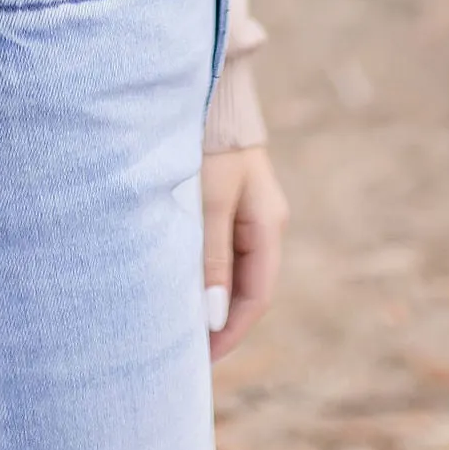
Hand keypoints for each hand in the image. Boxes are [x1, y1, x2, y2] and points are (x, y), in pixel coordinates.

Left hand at [202, 142, 287, 361]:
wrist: (211, 89)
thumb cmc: (209, 143)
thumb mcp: (209, 201)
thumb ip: (211, 258)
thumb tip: (213, 318)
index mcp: (268, 225)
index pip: (255, 296)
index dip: (230, 332)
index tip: (202, 360)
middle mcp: (264, 223)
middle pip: (247, 287)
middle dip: (220, 322)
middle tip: (186, 352)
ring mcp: (248, 211)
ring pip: (233, 270)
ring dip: (211, 299)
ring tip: (180, 326)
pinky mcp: (229, 200)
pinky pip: (222, 250)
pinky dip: (205, 273)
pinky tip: (181, 284)